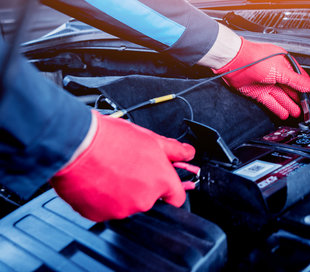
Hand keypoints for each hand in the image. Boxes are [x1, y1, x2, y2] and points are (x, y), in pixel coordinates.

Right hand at [50, 110, 194, 221]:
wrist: (76, 145)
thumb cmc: (111, 139)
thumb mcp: (150, 138)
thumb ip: (174, 150)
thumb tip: (188, 153)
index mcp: (160, 181)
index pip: (177, 197)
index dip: (171, 189)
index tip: (166, 184)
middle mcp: (144, 200)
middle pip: (150, 199)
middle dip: (142, 185)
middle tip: (129, 167)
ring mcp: (121, 210)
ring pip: (127, 204)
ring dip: (122, 192)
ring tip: (111, 170)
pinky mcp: (99, 216)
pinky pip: (105, 210)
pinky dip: (103, 198)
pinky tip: (98, 180)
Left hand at [213, 37, 309, 119]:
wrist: (235, 62)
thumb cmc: (256, 59)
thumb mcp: (282, 70)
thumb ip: (297, 81)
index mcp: (285, 64)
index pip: (300, 78)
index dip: (308, 88)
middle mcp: (276, 73)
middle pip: (292, 89)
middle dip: (300, 99)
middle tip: (308, 108)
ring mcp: (267, 83)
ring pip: (282, 97)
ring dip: (291, 105)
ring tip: (299, 113)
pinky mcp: (258, 92)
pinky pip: (271, 102)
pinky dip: (278, 108)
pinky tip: (285, 113)